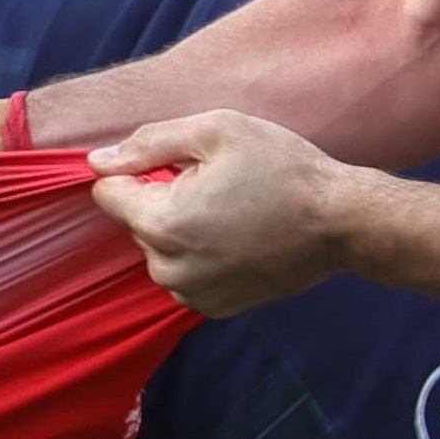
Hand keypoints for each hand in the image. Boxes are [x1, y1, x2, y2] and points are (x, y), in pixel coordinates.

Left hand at [83, 109, 357, 317]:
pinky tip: (238, 237)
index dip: (139, 170)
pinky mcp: (214, 307)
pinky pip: (185, 272)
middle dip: (162, 199)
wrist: (341, 222)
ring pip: (159, 249)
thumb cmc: (283, 168)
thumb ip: (149, 143)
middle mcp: (168, 268)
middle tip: (216, 185)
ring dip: (181, 228)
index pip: (107, 192)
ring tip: (232, 211)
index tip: (180, 165)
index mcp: (162, 224)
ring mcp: (191, 293)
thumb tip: (99, 160)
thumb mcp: (216, 131)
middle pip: (135, 221)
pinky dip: (201, 254)